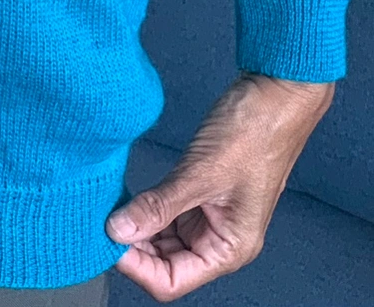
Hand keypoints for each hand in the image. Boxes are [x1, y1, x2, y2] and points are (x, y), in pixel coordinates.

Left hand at [105, 71, 334, 301]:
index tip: (106, 239)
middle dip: (131, 246)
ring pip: (162, 238)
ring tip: (108, 206)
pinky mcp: (200, 193)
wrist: (275, 95)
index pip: (171, 280)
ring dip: (136, 227)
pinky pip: (166, 212)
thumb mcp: (201, 173)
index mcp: (229, 249)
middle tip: (100, 219)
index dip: (136, 266)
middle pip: (164, 263)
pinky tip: (125, 195)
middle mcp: (218, 239)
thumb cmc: (254, 134)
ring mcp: (208, 216)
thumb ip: (159, 206)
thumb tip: (116, 231)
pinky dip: (145, 208)